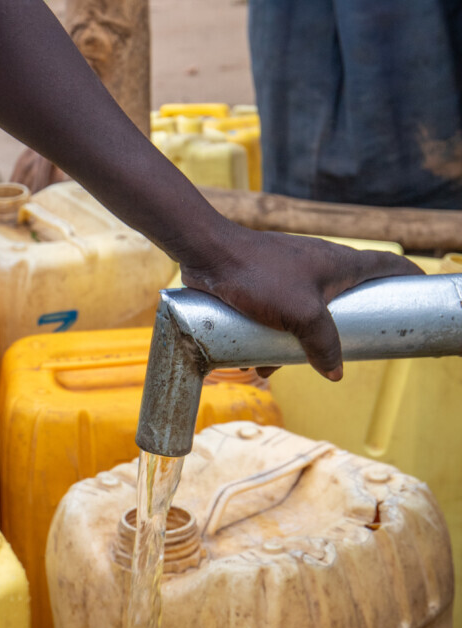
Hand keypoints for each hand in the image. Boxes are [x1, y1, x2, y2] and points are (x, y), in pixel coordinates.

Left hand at [180, 222, 418, 379]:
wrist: (207, 254)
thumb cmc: (258, 275)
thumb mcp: (301, 315)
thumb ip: (324, 345)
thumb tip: (335, 373)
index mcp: (340, 264)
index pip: (387, 265)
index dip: (407, 278)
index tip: (420, 293)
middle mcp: (319, 266)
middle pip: (349, 296)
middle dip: (347, 328)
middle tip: (351, 350)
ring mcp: (291, 275)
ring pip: (308, 314)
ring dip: (301, 342)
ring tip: (285, 366)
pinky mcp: (264, 285)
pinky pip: (279, 317)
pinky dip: (272, 339)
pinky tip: (257, 363)